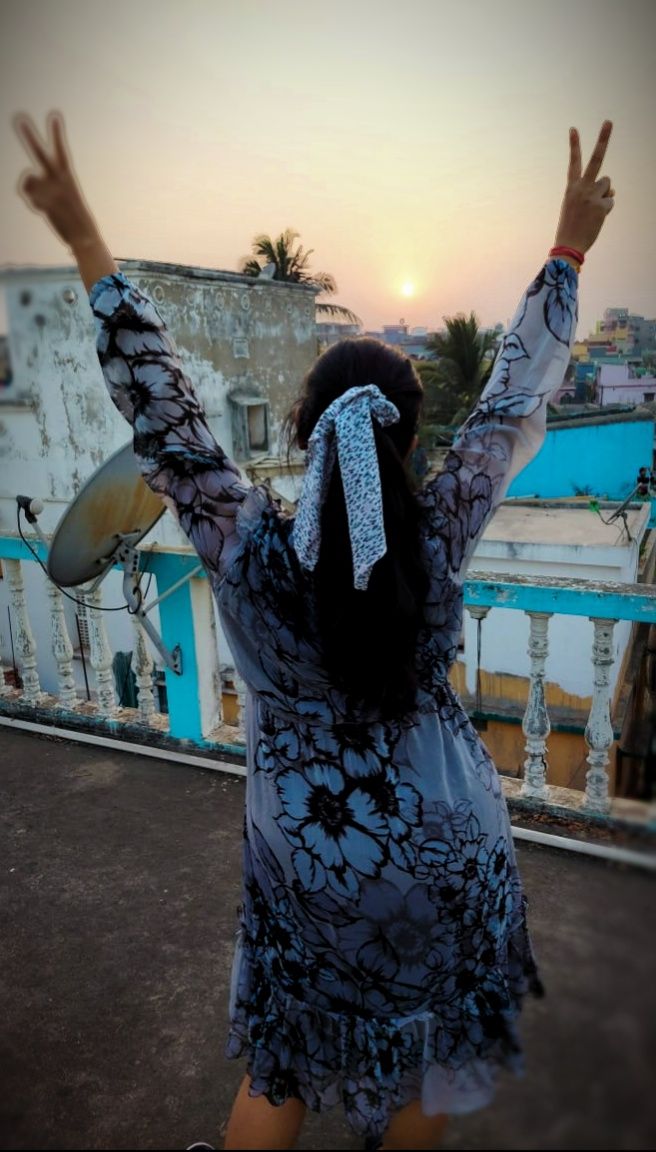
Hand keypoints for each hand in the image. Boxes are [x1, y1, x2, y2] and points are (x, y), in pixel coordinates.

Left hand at [14, 110, 99, 249]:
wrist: (84, 236)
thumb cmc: (75, 216)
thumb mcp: (66, 195)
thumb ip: (45, 183)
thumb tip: (27, 179)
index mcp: (67, 175)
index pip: (61, 151)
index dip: (57, 133)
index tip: (54, 115)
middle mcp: (58, 179)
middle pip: (40, 154)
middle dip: (29, 136)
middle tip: (19, 117)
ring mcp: (50, 190)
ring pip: (28, 179)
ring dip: (32, 190)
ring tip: (46, 201)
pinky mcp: (43, 201)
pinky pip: (28, 194)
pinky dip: (33, 201)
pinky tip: (45, 209)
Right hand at [554, 120, 614, 254]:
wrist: (569, 245)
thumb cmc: (572, 226)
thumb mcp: (579, 206)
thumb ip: (594, 192)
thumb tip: (612, 187)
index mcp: (571, 188)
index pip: (573, 163)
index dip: (574, 145)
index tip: (573, 128)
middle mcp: (581, 188)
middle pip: (596, 159)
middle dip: (603, 139)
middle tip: (608, 121)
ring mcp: (592, 196)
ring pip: (608, 184)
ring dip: (604, 194)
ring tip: (593, 210)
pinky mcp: (601, 205)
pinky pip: (611, 201)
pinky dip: (606, 209)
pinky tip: (596, 218)